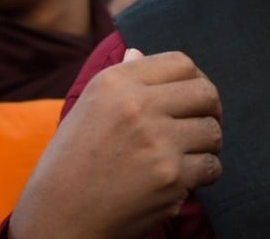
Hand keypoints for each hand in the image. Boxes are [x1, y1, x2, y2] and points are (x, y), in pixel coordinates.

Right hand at [9, 50, 222, 238]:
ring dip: (208, 144)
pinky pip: (211, 165)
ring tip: (191, 154)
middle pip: (205, 93)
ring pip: (212, 131)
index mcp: (115, 82)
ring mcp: (156, 141)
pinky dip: (206, 173)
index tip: (193, 98)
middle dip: (211, 109)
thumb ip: (120, 78)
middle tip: (203, 124)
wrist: (57, 219)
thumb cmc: (70, 163)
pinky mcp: (170, 176)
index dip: (195, 79)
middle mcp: (136, 106)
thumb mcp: (86, 108)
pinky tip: (187, 178)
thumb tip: (138, 51)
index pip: (181, 63)